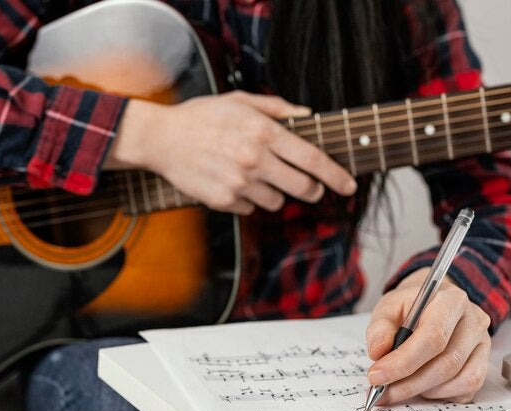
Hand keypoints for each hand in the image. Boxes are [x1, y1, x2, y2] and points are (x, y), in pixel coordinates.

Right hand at [105, 93, 356, 214]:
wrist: (161, 139)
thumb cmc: (201, 116)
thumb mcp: (239, 101)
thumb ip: (276, 109)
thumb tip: (306, 116)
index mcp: (264, 133)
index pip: (313, 159)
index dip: (336, 175)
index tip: (349, 185)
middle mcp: (255, 160)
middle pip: (303, 188)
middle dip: (312, 190)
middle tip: (309, 187)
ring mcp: (240, 183)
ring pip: (277, 202)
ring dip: (275, 194)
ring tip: (255, 177)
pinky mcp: (224, 201)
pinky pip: (251, 209)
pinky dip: (248, 200)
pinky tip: (232, 182)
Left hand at [365, 268, 490, 405]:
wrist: (432, 303)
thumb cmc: (410, 307)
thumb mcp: (389, 307)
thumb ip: (380, 328)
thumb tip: (378, 353)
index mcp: (451, 301)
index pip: (433, 337)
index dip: (403, 362)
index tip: (376, 376)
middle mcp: (474, 322)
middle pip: (447, 363)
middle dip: (409, 384)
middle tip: (381, 392)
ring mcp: (482, 344)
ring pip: (458, 380)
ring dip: (423, 391)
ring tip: (397, 388)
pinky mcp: (483, 363)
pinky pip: (466, 390)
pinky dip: (440, 395)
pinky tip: (420, 387)